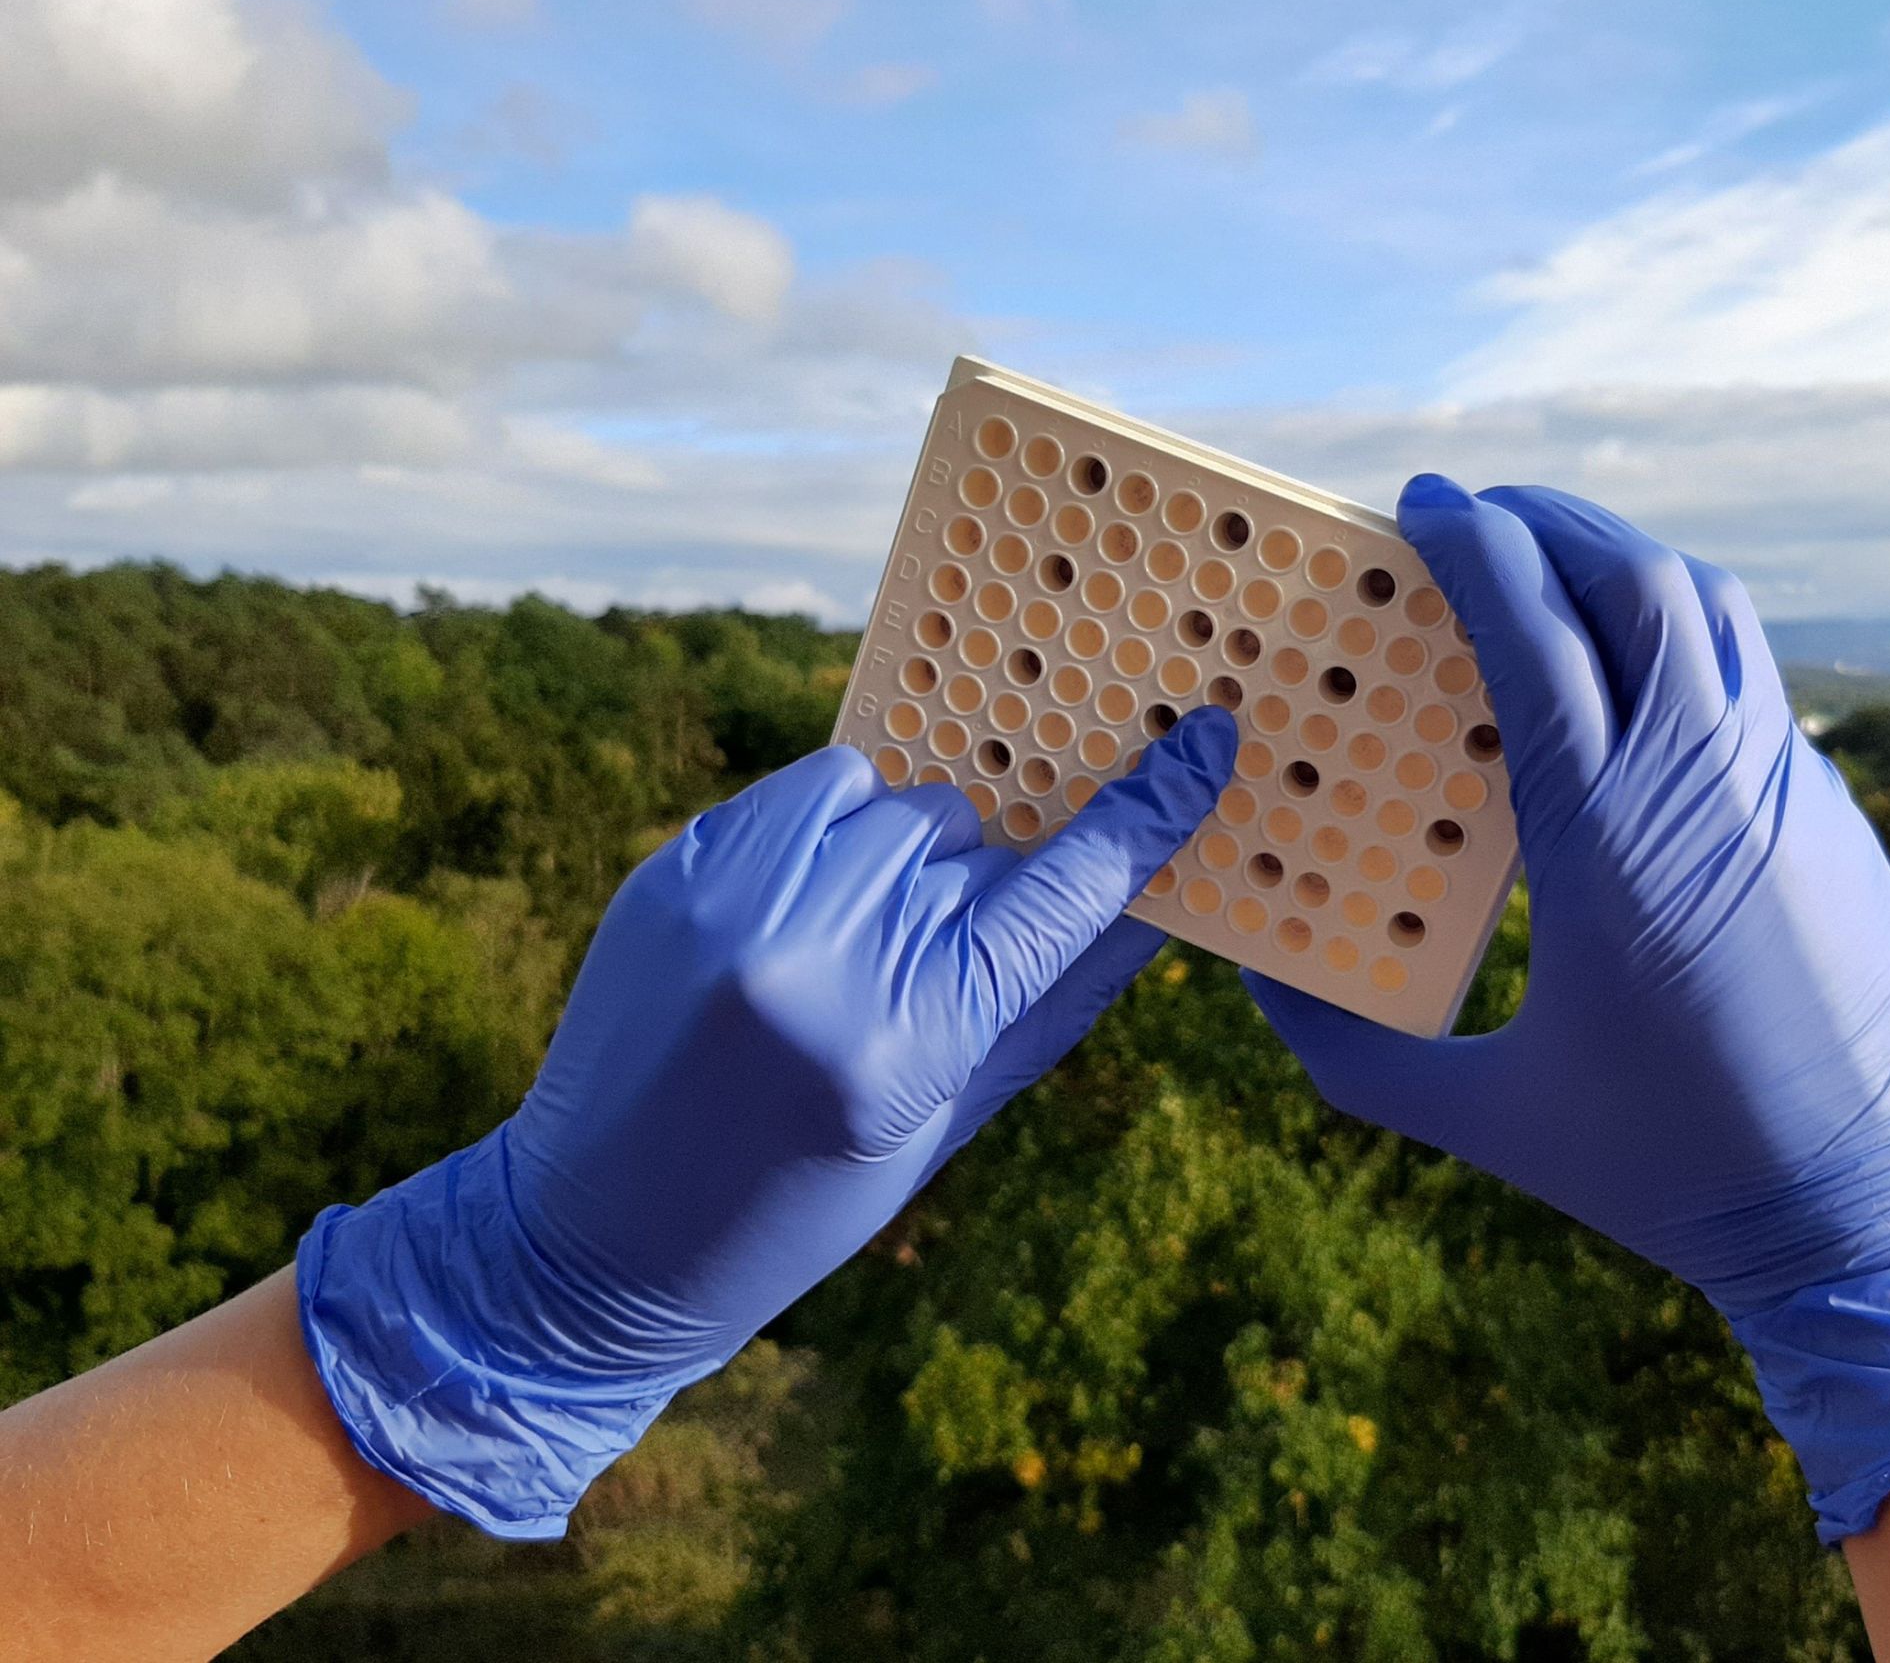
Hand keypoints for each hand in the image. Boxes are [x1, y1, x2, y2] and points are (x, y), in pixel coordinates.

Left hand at [297, 708, 1236, 1537]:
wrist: (592, 1239)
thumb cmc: (795, 1207)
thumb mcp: (942, 1129)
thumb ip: (1050, 1007)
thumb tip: (1155, 907)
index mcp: (901, 1044)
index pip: (1058, 899)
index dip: (1143, 817)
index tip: (1206, 741)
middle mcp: (818, 957)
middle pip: (973, 842)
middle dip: (982, 884)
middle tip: (935, 962)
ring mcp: (736, 901)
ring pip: (896, 803)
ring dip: (909, 851)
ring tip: (860, 939)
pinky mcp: (680, 865)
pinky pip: (810, 789)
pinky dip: (836, 825)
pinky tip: (808, 903)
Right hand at [1246, 476, 1889, 1540]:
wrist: (1877, 1222)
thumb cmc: (1669, 1175)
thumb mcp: (1484, 1117)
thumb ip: (1349, 1055)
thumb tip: (1252, 982)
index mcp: (1607, 841)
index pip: (1537, 632)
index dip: (1475, 546)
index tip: (1422, 503)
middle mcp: (1706, 785)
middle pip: (1633, 578)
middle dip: (1547, 521)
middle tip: (1476, 513)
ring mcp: (1785, 790)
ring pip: (1710, 609)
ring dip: (1624, 559)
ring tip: (1553, 562)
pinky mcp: (1831, 817)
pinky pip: (1750, 676)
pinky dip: (1681, 632)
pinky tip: (1634, 673)